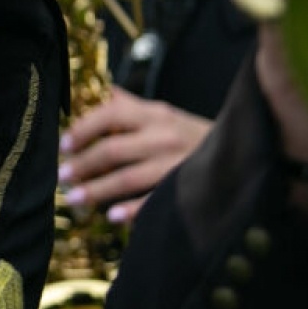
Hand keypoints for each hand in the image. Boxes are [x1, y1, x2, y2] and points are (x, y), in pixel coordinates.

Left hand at [58, 88, 211, 222]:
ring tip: (73, 199)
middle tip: (61, 176)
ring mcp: (178, 163)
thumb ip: (131, 107)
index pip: (111, 114)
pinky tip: (112, 216)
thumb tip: (102, 92)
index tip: (63, 145)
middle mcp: (165, 136)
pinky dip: (133, 210)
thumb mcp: (164, 116)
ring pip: (129, 177)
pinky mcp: (190, 189)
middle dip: (83, 164)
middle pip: (113, 149)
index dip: (83, 129)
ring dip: (98, 189)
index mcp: (155, 114)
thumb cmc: (192, 136)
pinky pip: (155, 201)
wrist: (246, 154)